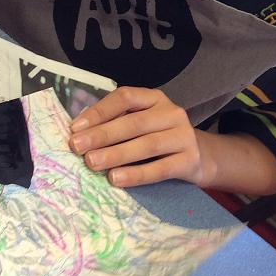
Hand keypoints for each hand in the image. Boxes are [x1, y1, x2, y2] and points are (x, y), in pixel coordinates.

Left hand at [69, 87, 211, 187]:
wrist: (200, 158)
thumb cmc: (160, 138)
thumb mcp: (143, 123)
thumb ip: (117, 124)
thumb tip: (79, 134)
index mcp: (155, 99)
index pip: (125, 97)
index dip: (100, 111)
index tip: (75, 127)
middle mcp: (171, 113)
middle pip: (134, 122)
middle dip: (102, 135)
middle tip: (77, 146)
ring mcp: (183, 136)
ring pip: (147, 145)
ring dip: (116, 154)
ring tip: (92, 163)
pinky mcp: (190, 160)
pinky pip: (160, 168)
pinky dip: (136, 174)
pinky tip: (116, 179)